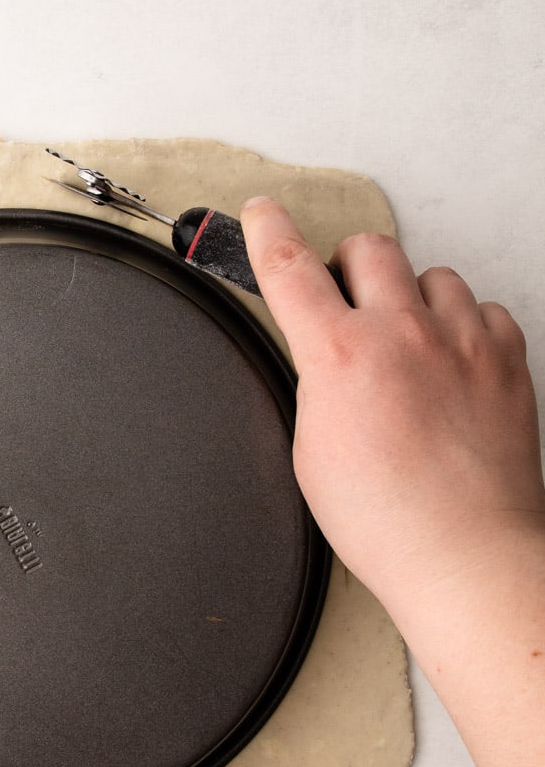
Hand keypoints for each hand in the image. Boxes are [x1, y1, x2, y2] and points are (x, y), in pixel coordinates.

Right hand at [239, 197, 544, 616]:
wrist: (465, 553)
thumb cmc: (387, 520)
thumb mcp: (312, 449)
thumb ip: (318, 384)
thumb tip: (329, 359)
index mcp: (340, 355)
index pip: (290, 267)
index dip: (267, 231)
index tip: (262, 214)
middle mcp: (403, 333)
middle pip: (369, 249)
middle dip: (349, 267)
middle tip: (346, 299)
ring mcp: (461, 341)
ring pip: (432, 274)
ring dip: (411, 296)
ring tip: (409, 342)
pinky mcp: (505, 359)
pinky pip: (482, 309)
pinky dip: (464, 325)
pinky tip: (453, 361)